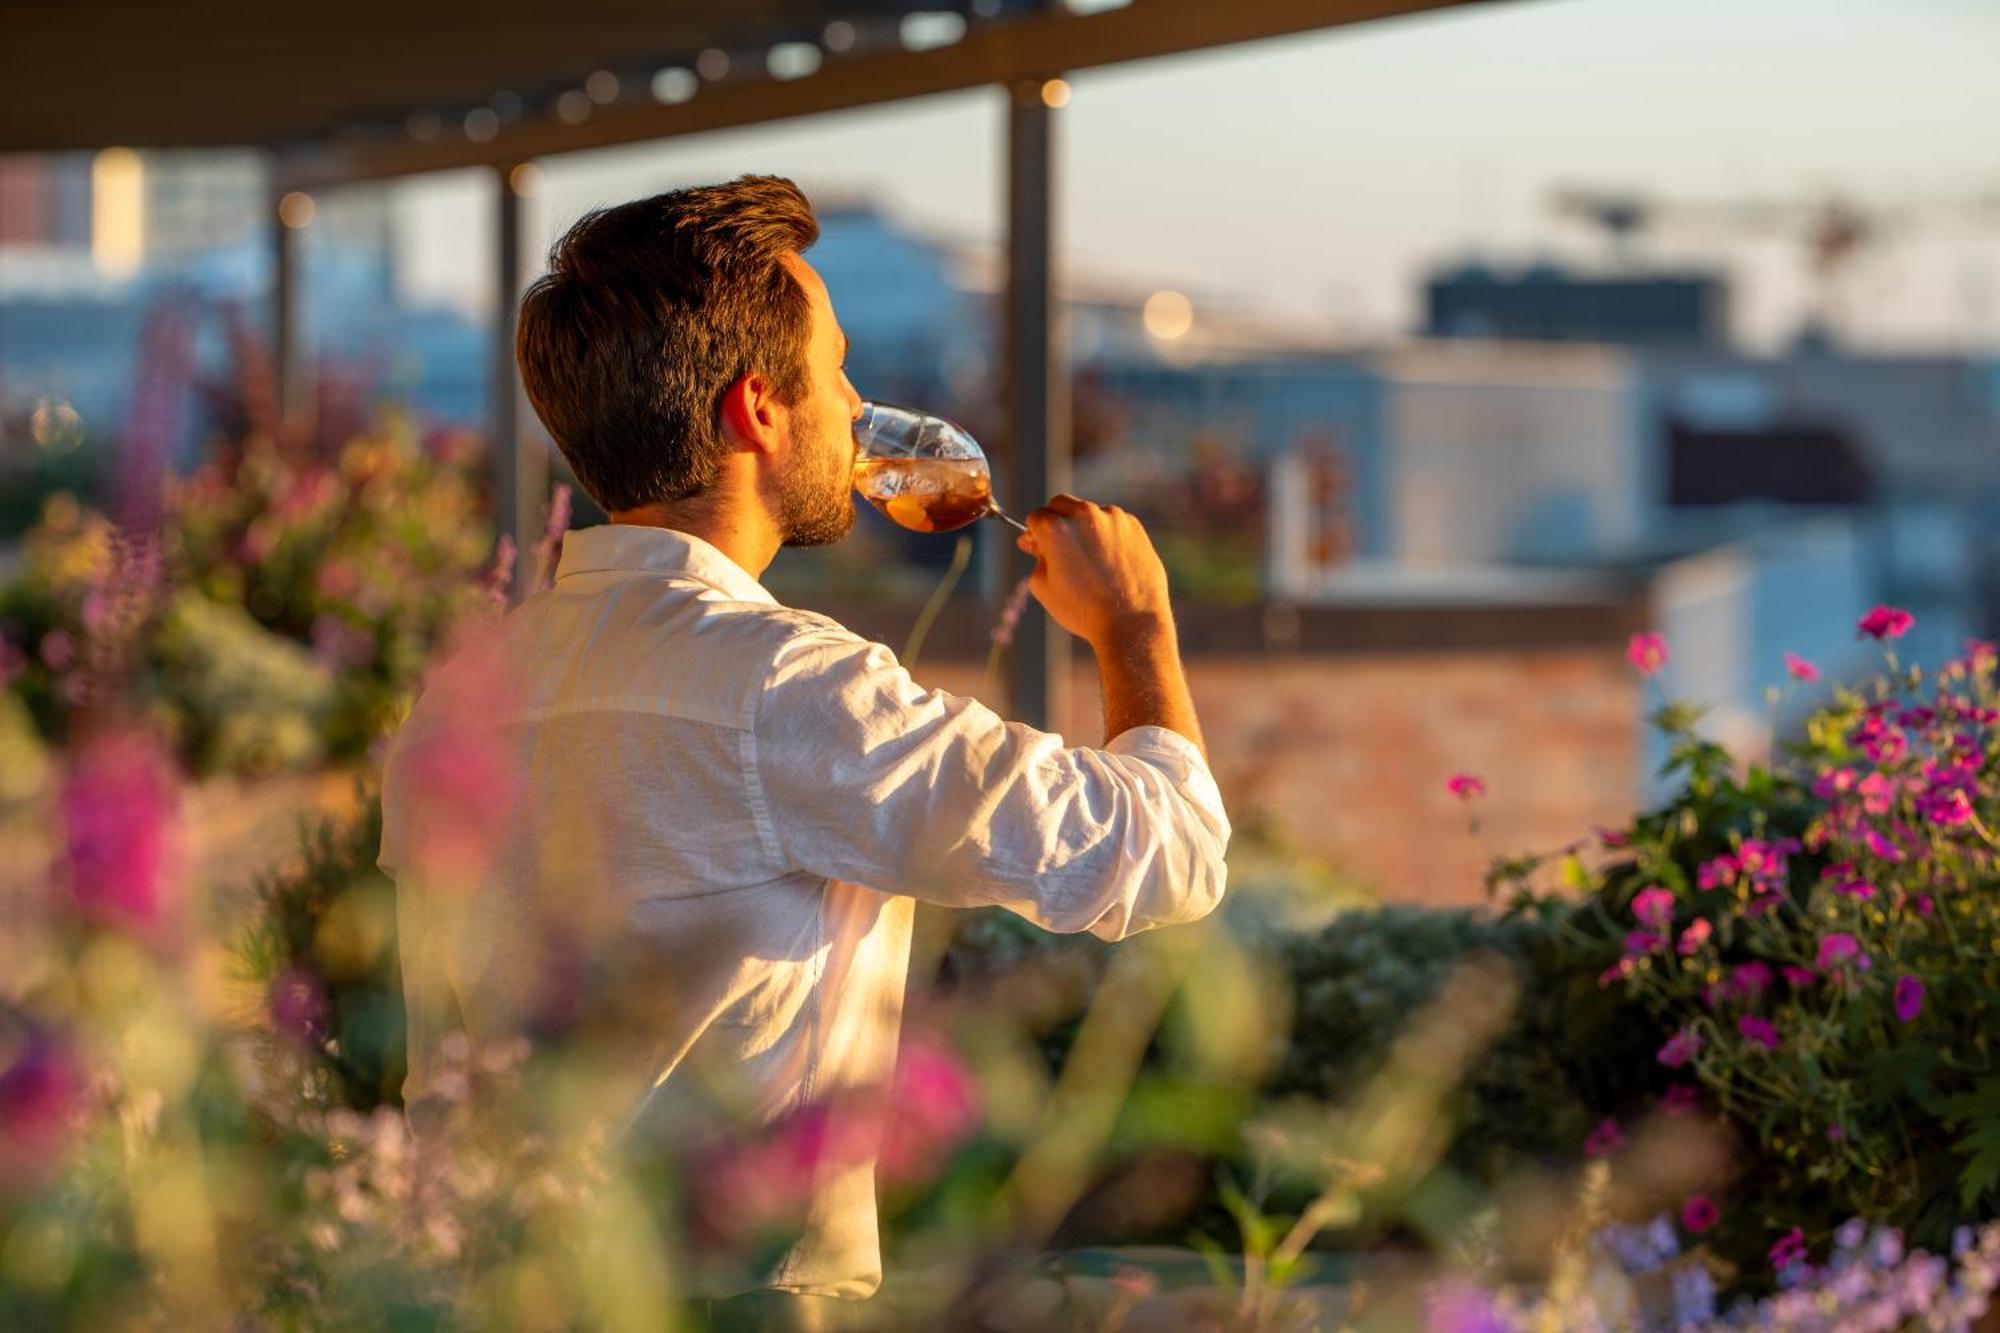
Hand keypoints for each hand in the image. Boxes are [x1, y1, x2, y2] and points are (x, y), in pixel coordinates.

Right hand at [1016, 494, 1173, 649]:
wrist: (1131, 621)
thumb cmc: (1083, 609)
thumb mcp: (1043, 588)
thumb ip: (1036, 557)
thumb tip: (1035, 543)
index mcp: (1055, 528)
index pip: (1036, 517)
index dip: (1034, 534)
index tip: (1038, 547)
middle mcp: (1084, 514)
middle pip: (1061, 505)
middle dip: (1056, 521)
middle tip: (1060, 548)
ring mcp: (1112, 517)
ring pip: (1089, 513)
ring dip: (1084, 528)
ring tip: (1091, 562)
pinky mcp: (1134, 526)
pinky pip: (1113, 523)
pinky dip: (1107, 535)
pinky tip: (1110, 562)